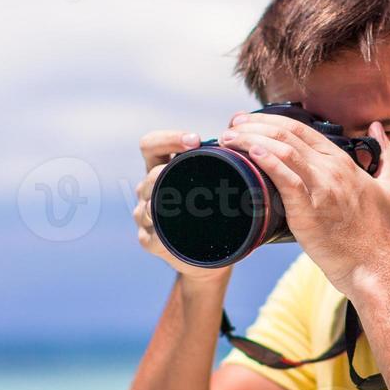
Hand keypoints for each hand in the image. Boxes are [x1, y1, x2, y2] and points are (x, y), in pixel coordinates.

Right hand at [134, 128, 232, 283]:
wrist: (207, 256)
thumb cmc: (214, 212)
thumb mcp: (216, 183)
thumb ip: (223, 162)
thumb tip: (245, 134)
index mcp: (162, 167)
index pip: (151, 144)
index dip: (168, 138)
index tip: (195, 140)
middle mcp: (148, 188)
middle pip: (151, 174)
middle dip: (172, 171)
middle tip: (198, 175)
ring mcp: (144, 214)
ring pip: (148, 205)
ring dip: (168, 204)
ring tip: (188, 206)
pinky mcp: (148, 240)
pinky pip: (152, 236)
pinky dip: (165, 234)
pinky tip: (179, 234)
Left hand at [218, 111, 389, 294]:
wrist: (376, 265)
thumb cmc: (379, 232)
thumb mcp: (389, 187)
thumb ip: (387, 156)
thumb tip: (377, 128)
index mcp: (343, 162)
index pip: (301, 128)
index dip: (270, 120)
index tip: (248, 121)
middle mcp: (331, 169)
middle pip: (286, 133)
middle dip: (253, 125)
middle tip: (231, 125)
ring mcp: (321, 187)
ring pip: (282, 149)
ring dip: (250, 139)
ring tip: (229, 139)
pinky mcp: (309, 209)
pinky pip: (285, 178)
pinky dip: (266, 161)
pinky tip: (249, 153)